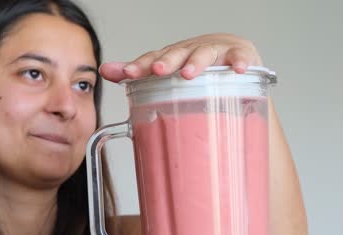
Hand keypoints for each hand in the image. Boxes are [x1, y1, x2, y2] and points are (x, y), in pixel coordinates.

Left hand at [99, 33, 262, 82]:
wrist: (230, 54)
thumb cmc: (194, 68)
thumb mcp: (167, 72)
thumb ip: (136, 73)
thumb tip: (103, 71)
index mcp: (171, 57)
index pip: (152, 59)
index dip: (139, 66)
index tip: (126, 74)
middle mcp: (190, 51)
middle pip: (176, 54)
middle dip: (166, 62)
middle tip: (157, 70)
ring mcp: (215, 52)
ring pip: (204, 54)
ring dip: (195, 63)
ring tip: (188, 74)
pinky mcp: (239, 55)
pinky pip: (239, 58)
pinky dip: (239, 62)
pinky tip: (239, 70)